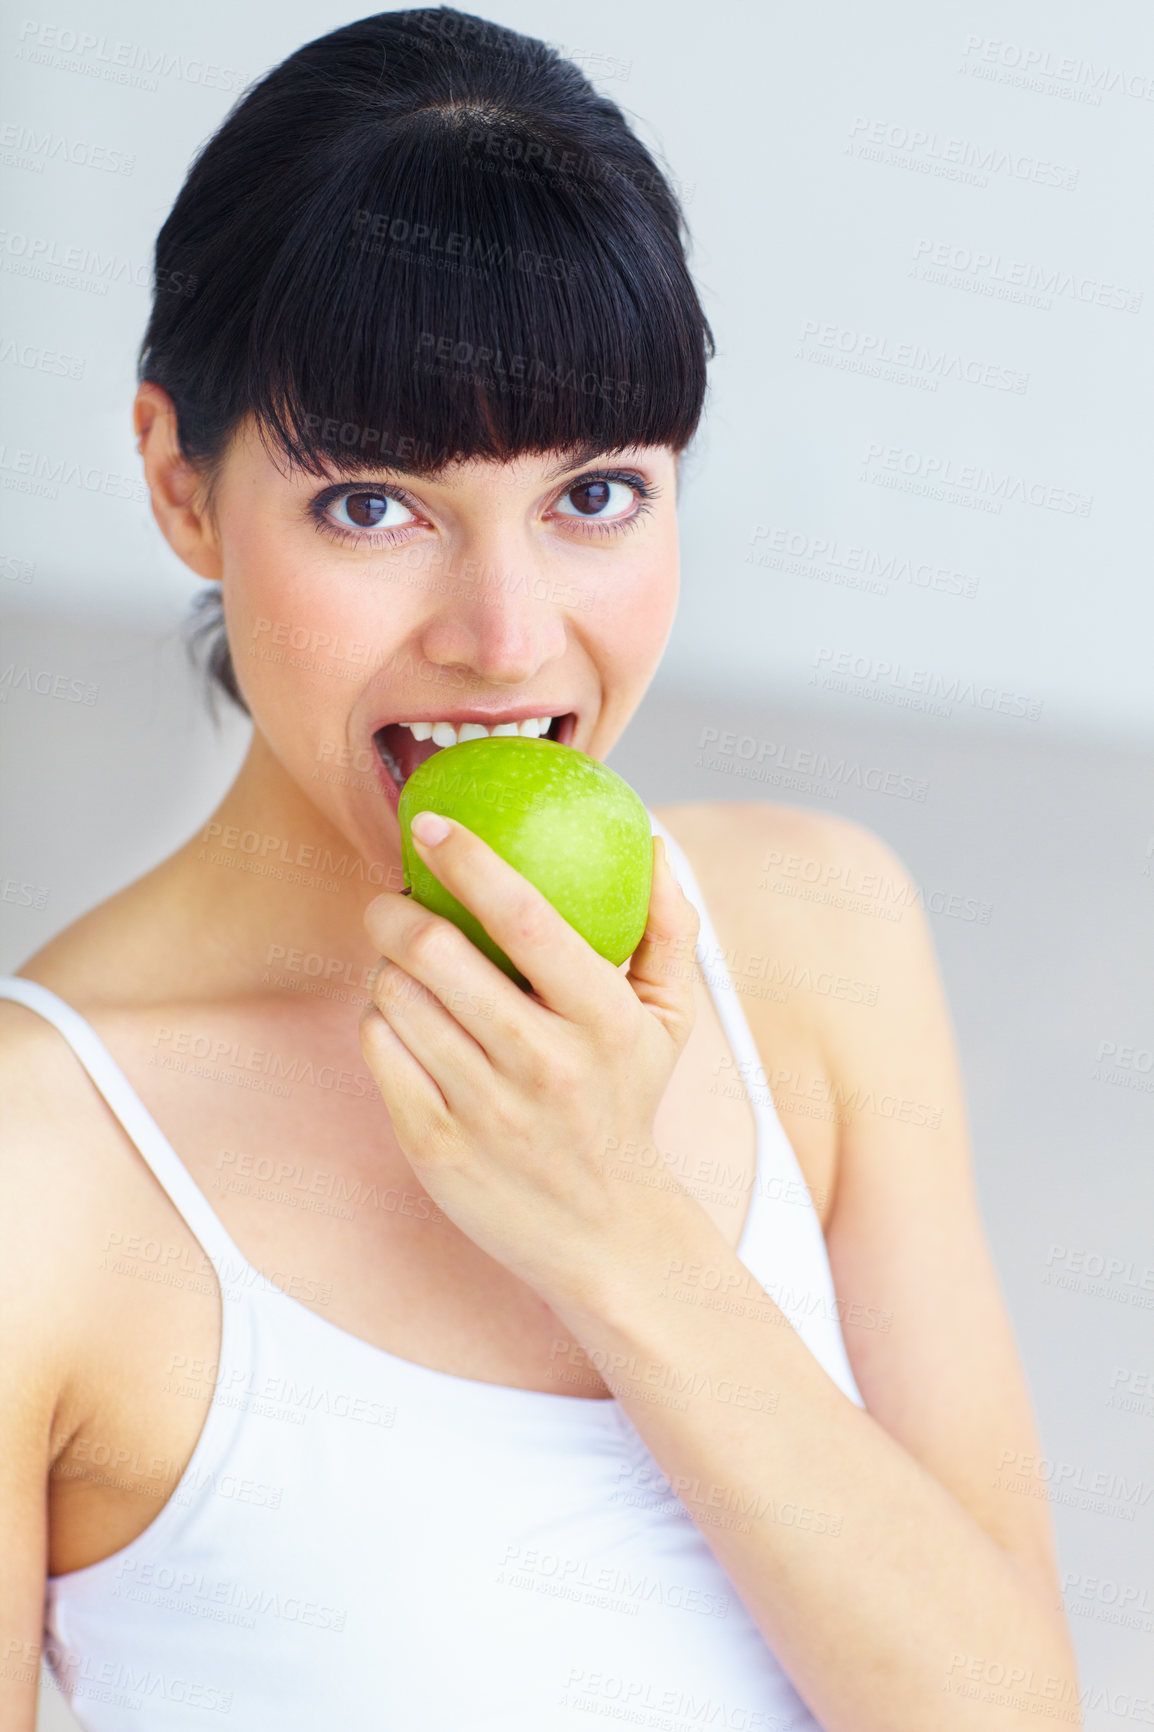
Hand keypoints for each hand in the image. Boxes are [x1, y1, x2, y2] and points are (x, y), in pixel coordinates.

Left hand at [358, 813, 701, 1307]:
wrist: (604, 1234)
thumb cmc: (628, 1103)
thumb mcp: (670, 1021)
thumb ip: (669, 928)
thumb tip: (654, 841)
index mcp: (604, 1019)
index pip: (525, 916)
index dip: (469, 860)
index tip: (432, 825)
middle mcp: (544, 1063)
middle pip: (434, 952)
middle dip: (394, 908)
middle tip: (392, 898)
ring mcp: (485, 1109)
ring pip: (395, 997)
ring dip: (386, 966)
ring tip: (405, 968)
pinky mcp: (435, 1146)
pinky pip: (379, 1048)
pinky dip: (380, 1020)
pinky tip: (403, 1022)